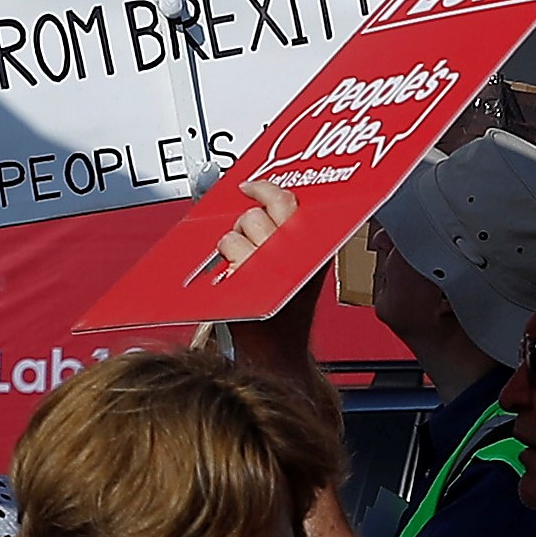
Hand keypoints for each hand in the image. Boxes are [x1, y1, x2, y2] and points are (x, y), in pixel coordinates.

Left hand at [213, 179, 321, 366]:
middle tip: (253, 243)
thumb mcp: (308, 268)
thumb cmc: (289, 312)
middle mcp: (289, 252)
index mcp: (311, 245)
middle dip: (248, 226)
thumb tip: (268, 201)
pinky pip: (224, 255)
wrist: (276, 350)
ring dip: (233, 247)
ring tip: (244, 267)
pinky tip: (234, 277)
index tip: (250, 186)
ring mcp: (263, 267)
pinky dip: (224, 264)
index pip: (285, 201)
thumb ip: (297, 234)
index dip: (265, 189)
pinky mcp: (242, 282)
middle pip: (254, 216)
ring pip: (234, 235)